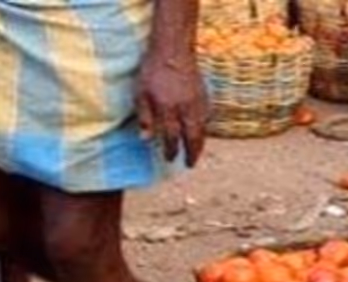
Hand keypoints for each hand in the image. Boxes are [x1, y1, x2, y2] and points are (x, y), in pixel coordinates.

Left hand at [136, 51, 207, 167]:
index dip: (171, 150)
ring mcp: (197, 104)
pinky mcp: (204, 97)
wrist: (173, 51)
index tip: (169, 158)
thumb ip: (145, 117)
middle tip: (190, 164)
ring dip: (200, 144)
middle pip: (191, 137)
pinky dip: (204, 129)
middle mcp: (186, 109)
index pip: (171, 137)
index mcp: (168, 109)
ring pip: (202, 130)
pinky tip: (201, 132)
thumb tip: (145, 140)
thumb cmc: (153, 71)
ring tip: (197, 153)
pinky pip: (206, 118)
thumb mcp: (140, 93)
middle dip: (191, 153)